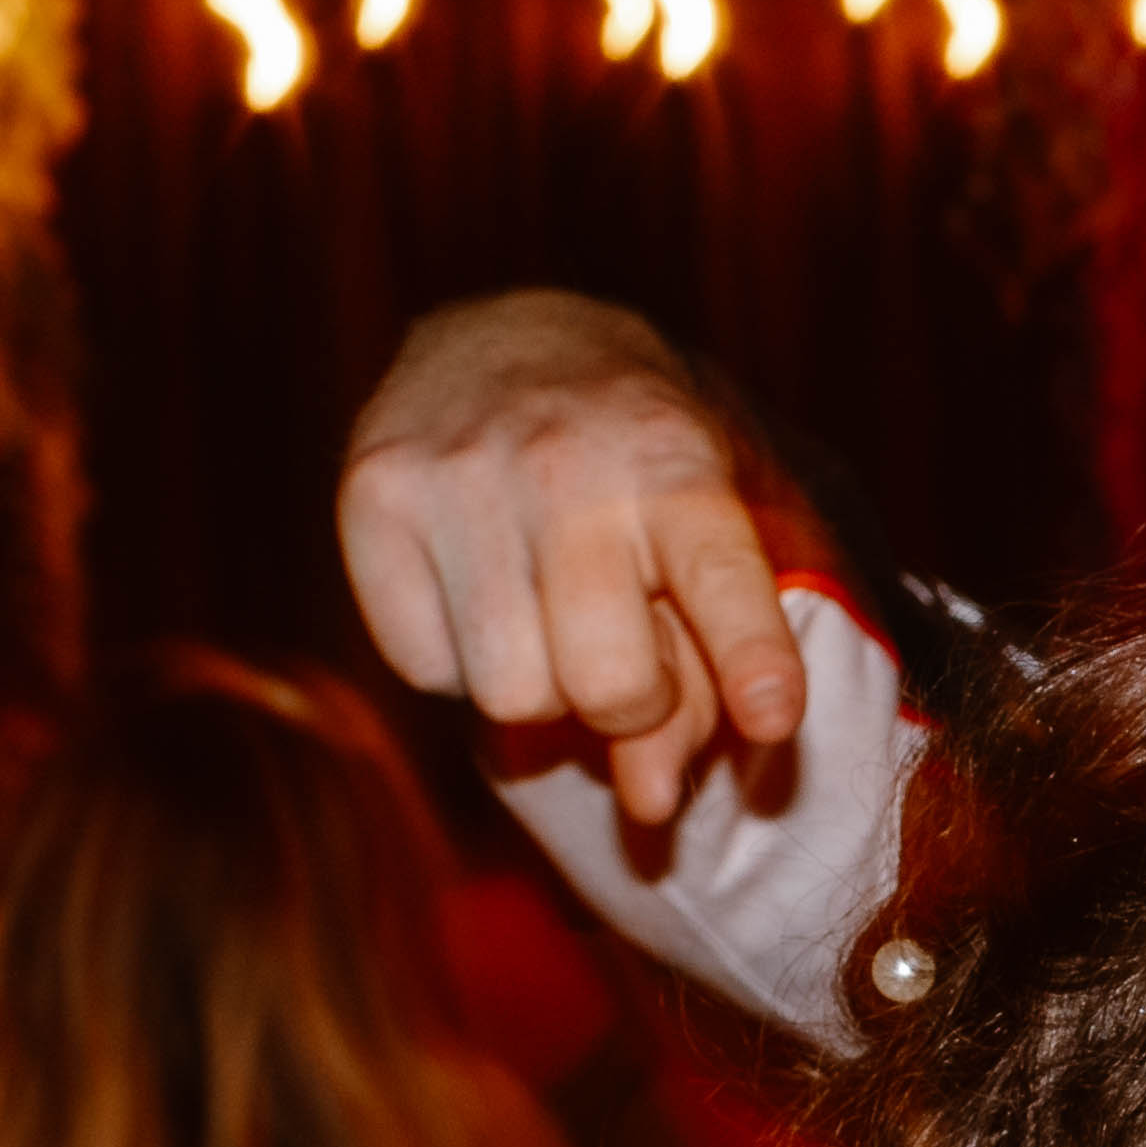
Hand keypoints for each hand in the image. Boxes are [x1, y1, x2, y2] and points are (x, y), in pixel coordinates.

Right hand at [334, 293, 803, 826]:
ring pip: (510, 696)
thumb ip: (705, 674)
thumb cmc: (630, 475)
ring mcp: (461, 473)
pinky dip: (456, 660)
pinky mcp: (374, 493)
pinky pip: (423, 667)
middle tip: (625, 663)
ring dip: (538, 691)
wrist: (507, 342)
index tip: (771, 715)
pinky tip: (475, 591)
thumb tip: (647, 805)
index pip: (721, 578)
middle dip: (627, 706)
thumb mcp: (701, 541)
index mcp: (677, 465)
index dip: (752, 657)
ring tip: (546, 618)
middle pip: (607, 683)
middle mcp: (569, 464)